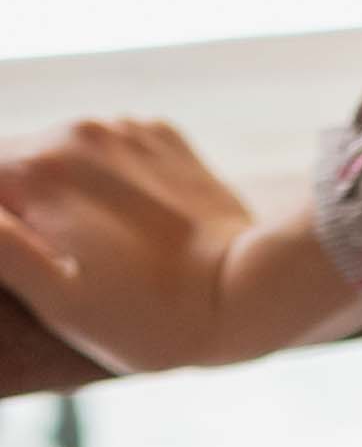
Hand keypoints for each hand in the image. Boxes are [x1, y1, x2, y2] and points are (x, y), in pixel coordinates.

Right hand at [0, 120, 355, 372]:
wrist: (253, 293)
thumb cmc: (152, 317)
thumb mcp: (57, 302)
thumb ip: (0, 248)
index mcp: (36, 170)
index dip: (1, 223)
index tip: (22, 256)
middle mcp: (75, 132)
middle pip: (14, 160)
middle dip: (19, 203)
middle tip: (55, 257)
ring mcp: (124, 129)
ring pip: (62, 151)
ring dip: (61, 188)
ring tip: (96, 246)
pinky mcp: (163, 137)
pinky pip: (112, 149)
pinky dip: (106, 179)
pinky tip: (131, 223)